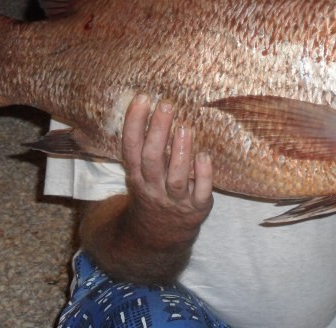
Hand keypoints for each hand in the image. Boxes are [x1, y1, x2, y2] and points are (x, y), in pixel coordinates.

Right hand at [122, 94, 212, 246]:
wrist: (158, 237)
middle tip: (166, 105)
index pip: (131, 147)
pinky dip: (203, 175)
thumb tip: (151, 106)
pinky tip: (204, 156)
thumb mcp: (141, 173)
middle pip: (152, 159)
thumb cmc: (153, 191)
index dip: (135, 123)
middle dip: (158, 131)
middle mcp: (153, 187)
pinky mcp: (197, 208)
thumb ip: (146, 146)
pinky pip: (201, 192)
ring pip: (176, 177)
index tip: (142, 98)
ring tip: (185, 127)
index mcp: (137, 175)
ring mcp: (175, 200)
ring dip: (180, 152)